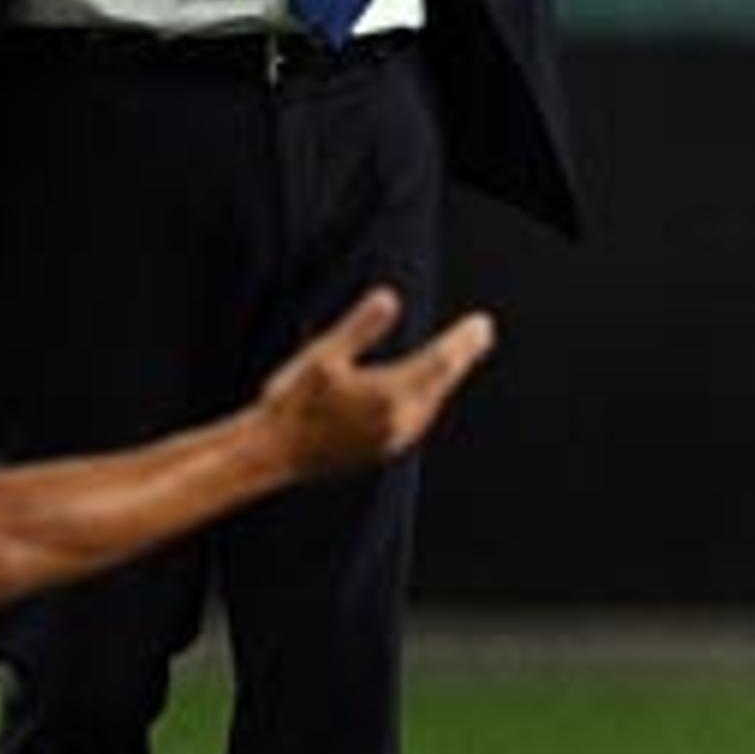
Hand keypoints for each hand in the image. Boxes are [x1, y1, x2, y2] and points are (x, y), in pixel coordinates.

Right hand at [258, 288, 498, 474]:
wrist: (271, 454)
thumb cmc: (293, 403)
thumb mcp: (324, 355)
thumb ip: (361, 327)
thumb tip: (390, 299)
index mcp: (391, 395)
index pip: (442, 363)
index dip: (465, 342)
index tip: (482, 325)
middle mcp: (400, 421)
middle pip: (442, 384)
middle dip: (460, 358)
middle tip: (478, 335)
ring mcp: (392, 440)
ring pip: (430, 404)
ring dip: (443, 381)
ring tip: (454, 360)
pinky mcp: (381, 451)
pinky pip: (415, 419)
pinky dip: (425, 398)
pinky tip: (418, 392)